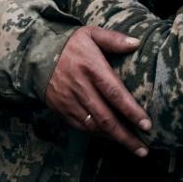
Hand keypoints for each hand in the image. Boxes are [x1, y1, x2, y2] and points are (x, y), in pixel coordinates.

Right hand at [46, 27, 151, 156]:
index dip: (131, 111)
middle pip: (106, 117)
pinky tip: (111, 137)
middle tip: (143, 149)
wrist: (36, 54)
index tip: (147, 125)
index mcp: (91, 67)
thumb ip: (114, 39)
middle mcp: (80, 87)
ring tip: (132, 147)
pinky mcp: (61, 109)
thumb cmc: (70, 43)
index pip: (115, 93)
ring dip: (114, 138)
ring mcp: (69, 100)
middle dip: (126, 135)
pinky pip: (82, 126)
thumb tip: (137, 43)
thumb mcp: (91, 33)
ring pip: (94, 126)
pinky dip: (97, 134)